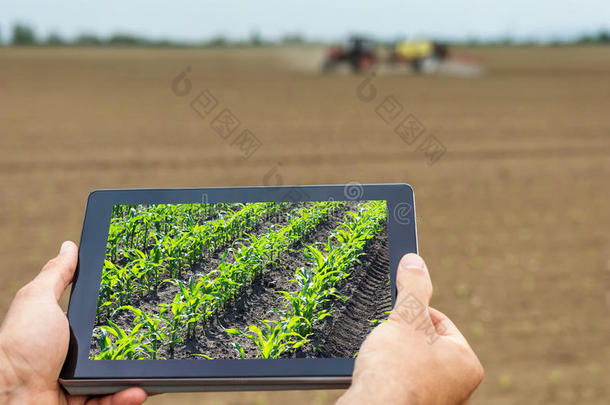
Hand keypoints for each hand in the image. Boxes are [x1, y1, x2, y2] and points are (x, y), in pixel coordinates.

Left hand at [0, 241, 146, 404]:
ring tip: (154, 367)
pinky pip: (112, 400)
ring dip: (137, 374)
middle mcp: (71, 356)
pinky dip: (127, 396)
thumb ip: (57, 274)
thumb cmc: (20, 344)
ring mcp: (78, 382)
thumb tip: (69, 246)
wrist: (9, 396)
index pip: (99, 316)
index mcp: (64, 330)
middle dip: (136, 343)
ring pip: (117, 376)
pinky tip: (139, 390)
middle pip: (113, 347)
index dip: (120, 309)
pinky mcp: (83, 403)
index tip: (142, 299)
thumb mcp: (39, 300)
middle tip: (157, 336)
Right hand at [337, 254, 482, 404]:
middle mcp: (457, 388)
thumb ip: (413, 288)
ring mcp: (435, 401)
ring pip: (409, 364)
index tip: (397, 316)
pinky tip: (378, 377)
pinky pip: (399, 383)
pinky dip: (387, 377)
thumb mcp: (406, 318)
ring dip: (393, 357)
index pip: (440, 321)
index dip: (413, 313)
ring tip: (381, 360)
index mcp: (466, 364)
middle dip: (402, 337)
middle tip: (386, 339)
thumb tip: (415, 260)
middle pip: (423, 343)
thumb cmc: (395, 370)